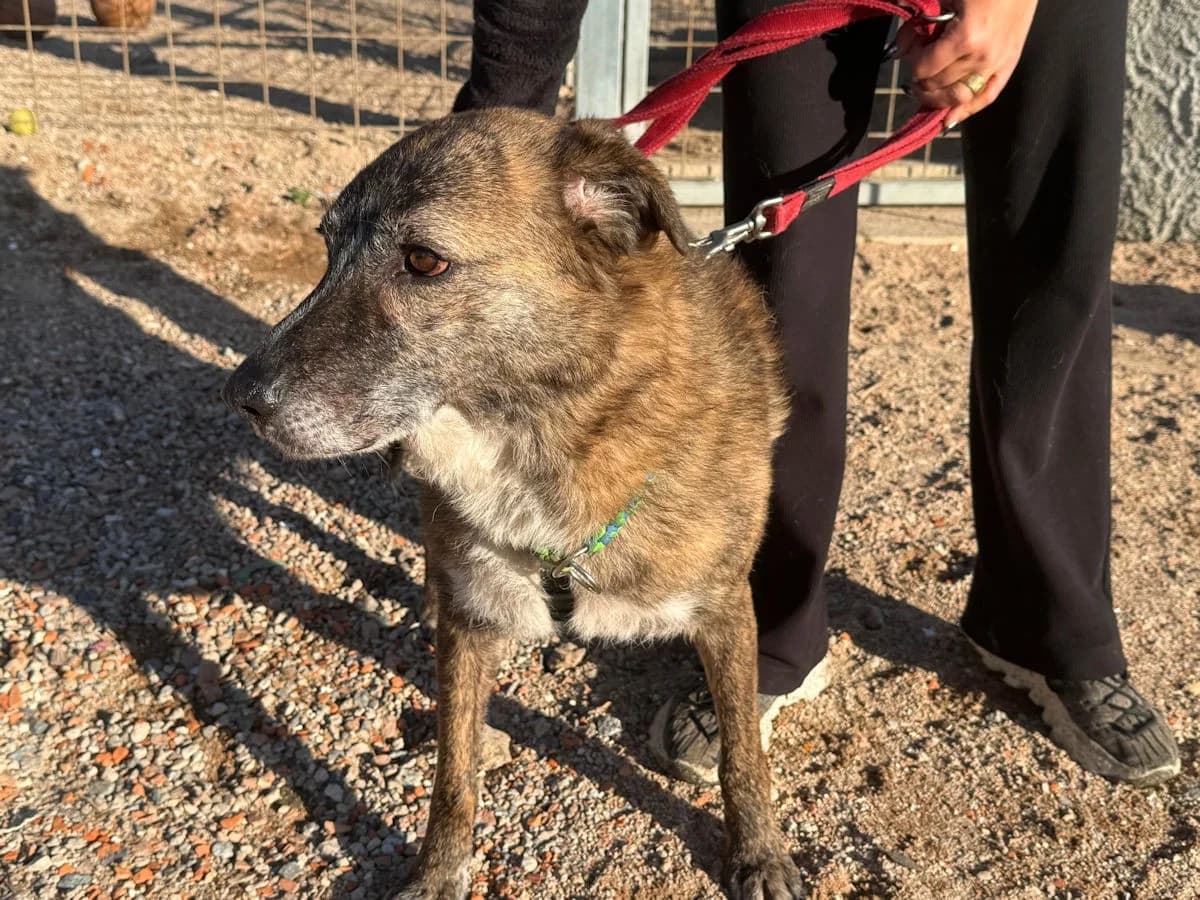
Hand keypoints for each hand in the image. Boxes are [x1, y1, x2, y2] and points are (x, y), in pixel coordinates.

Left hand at [895, 0, 1038, 126]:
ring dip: (937, 97)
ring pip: (959, 97)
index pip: (925, 68)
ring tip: (926, 90)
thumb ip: (920, 24)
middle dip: (922, 79)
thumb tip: (901, 49)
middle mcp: (982, 58)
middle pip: (939, 85)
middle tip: (917, 67)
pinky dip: (966, 111)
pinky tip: (949, 120)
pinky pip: (987, 97)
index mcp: (966, 38)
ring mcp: (999, 63)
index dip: (912, 61)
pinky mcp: (1011, 64)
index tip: (911, 48)